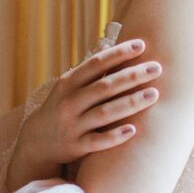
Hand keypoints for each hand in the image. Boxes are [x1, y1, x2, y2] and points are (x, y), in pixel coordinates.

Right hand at [5, 39, 161, 190]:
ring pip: (105, 113)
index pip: (96, 63)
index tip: (142, 44)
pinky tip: (134, 129)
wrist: (36, 142)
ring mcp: (72, 125)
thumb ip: (89, 71)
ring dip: (131, 103)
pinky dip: (115, 136)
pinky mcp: (76, 147)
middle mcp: (69, 102)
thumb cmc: (61, 107)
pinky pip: (98, 142)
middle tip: (157, 67)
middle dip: (132, 76)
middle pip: (105, 87)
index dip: (119, 53)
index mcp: (68, 83)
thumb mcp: (68, 86)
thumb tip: (110, 45)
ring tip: (155, 94)